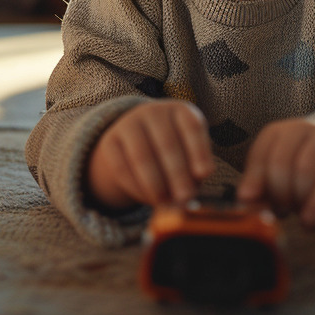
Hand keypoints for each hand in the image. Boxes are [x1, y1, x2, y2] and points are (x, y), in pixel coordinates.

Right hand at [86, 101, 214, 210]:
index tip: (205, 174)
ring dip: (155, 184)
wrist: (137, 141)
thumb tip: (187, 199)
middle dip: (177, 174)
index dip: (199, 150)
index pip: (192, 127)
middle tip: (184, 197)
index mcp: (180, 111)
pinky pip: (121, 166)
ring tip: (164, 203)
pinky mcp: (109, 140)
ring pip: (141, 156)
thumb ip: (193, 175)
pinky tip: (147, 198)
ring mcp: (128, 123)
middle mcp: (154, 112)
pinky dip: (135, 186)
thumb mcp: (189, 155)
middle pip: (167, 143)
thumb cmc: (176, 152)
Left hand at [237, 118, 314, 226]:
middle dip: (278, 193)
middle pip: (281, 162)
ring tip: (297, 213)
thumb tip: (244, 200)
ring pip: (305, 171)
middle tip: (280, 210)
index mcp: (277, 132)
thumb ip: (258, 188)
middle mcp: (301, 129)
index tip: (249, 201)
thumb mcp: (276, 178)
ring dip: (297, 200)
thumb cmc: (302, 175)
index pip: (260, 154)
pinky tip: (309, 222)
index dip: (254, 181)